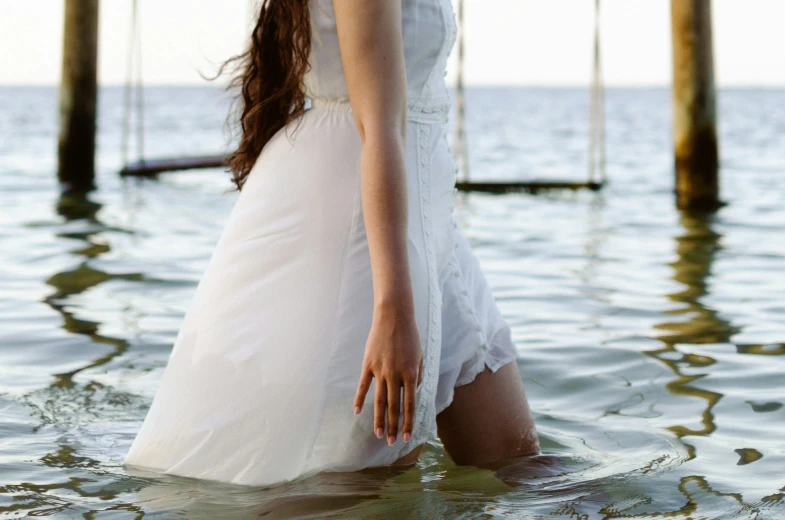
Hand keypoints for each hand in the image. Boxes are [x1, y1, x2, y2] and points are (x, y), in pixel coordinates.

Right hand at [353, 300, 422, 445]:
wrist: (394, 317)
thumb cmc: (410, 337)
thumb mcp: (419, 357)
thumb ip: (416, 377)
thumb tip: (411, 393)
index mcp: (410, 374)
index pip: (410, 404)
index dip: (408, 422)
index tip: (406, 436)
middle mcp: (395, 375)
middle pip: (394, 407)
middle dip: (393, 426)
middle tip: (391, 442)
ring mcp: (380, 370)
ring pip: (379, 400)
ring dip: (379, 419)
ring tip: (378, 434)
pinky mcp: (368, 364)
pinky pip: (363, 386)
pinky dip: (359, 399)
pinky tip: (357, 412)